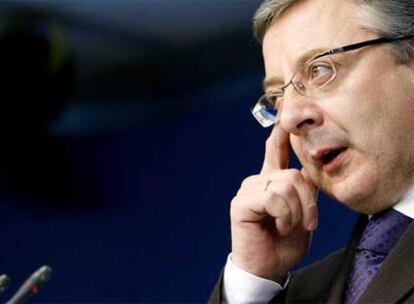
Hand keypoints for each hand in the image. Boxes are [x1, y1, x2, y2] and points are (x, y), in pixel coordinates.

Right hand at [230, 125, 317, 282]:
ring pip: (286, 185)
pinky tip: (278, 226)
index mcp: (272, 180)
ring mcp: (248, 190)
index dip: (280, 130)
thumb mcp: (302, 212)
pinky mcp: (241, 203)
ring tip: (289, 226)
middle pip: (295, 174)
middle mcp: (258, 180)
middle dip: (308, 202)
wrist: (269, 268)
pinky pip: (273, 198)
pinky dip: (284, 216)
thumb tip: (305, 170)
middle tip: (307, 222)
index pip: (276, 149)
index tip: (284, 108)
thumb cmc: (285, 242)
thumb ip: (303, 189)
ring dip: (296, 212)